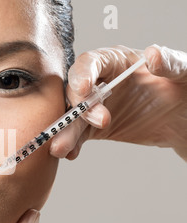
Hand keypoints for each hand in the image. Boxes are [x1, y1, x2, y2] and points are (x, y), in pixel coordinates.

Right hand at [50, 45, 186, 160]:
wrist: (184, 119)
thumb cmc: (184, 88)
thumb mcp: (184, 72)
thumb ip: (170, 63)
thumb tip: (153, 55)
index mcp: (116, 61)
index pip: (91, 62)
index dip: (83, 74)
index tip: (84, 90)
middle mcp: (100, 82)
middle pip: (76, 91)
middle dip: (79, 108)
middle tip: (99, 123)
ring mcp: (95, 106)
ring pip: (73, 117)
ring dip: (65, 132)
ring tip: (61, 148)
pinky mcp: (95, 128)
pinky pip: (79, 135)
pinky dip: (72, 144)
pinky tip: (70, 153)